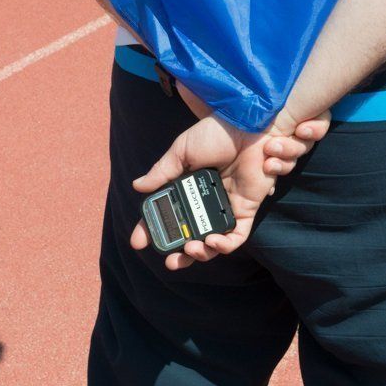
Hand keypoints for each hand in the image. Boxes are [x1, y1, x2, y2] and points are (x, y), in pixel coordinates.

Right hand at [130, 108, 329, 269]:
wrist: (248, 125)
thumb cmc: (216, 133)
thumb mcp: (183, 150)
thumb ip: (162, 172)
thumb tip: (137, 187)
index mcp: (188, 188)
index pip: (168, 214)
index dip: (153, 229)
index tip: (139, 242)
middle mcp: (206, 201)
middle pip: (191, 236)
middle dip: (180, 254)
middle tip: (171, 260)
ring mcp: (226, 207)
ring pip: (214, 242)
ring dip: (202, 252)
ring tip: (191, 249)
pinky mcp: (246, 209)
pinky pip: (237, 236)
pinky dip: (226, 245)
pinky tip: (213, 242)